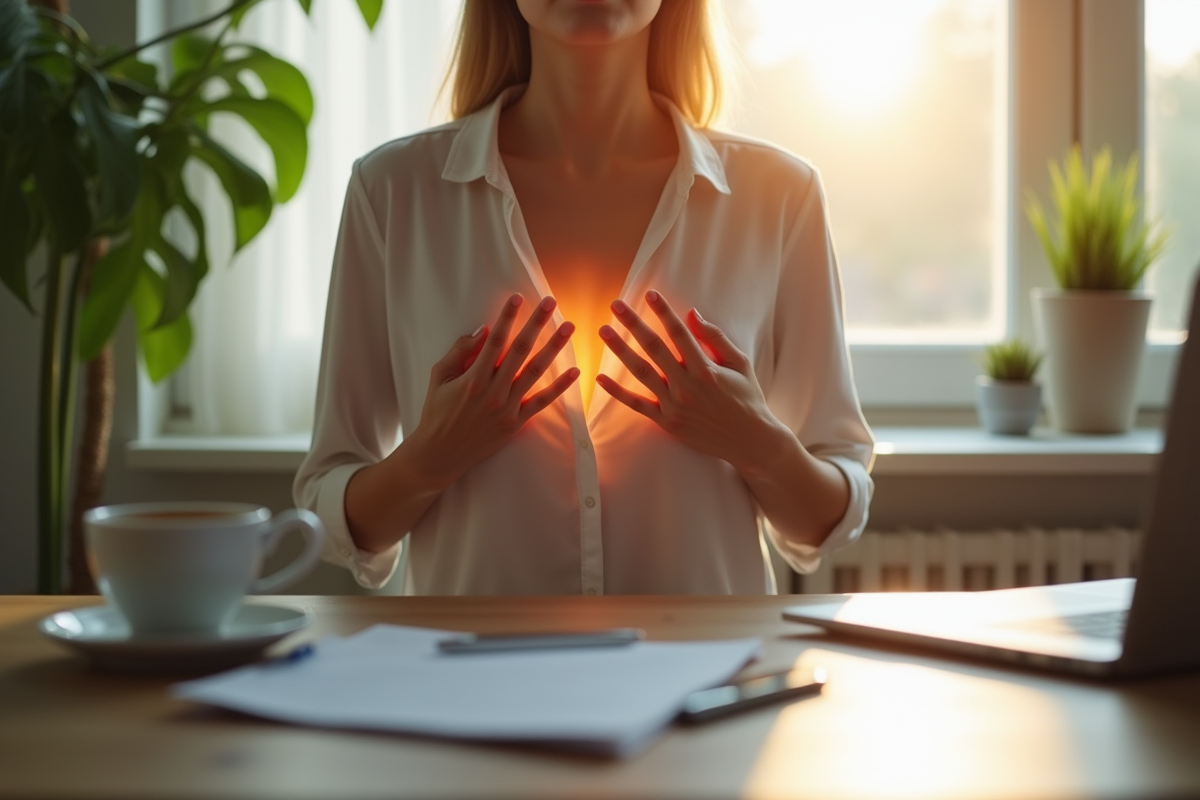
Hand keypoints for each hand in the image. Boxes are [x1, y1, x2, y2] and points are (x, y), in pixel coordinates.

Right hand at [407, 293, 577, 489]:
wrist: (439, 454)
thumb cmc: (436, 412)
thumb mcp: (438, 378)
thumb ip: (459, 352)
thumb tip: (482, 330)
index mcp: (472, 378)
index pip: (494, 340)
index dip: (507, 317)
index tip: (518, 298)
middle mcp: (493, 392)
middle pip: (519, 350)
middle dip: (536, 324)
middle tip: (550, 302)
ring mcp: (507, 408)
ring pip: (535, 372)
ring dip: (554, 347)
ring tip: (568, 327)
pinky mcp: (515, 423)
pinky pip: (541, 402)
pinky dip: (560, 387)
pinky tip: (575, 371)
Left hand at [597, 290, 789, 475]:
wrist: (750, 441)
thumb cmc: (747, 398)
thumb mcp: (740, 364)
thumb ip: (716, 338)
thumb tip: (692, 314)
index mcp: (706, 369)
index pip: (679, 333)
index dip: (663, 312)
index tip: (650, 294)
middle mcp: (687, 386)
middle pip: (654, 348)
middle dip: (634, 324)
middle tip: (616, 305)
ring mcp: (675, 405)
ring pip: (641, 372)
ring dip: (620, 350)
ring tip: (604, 331)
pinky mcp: (667, 422)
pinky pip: (638, 405)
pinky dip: (618, 393)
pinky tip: (600, 378)